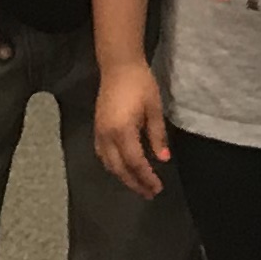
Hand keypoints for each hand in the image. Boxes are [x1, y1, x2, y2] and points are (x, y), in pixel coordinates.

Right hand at [92, 59, 170, 197]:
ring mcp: (99, 132)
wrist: (118, 66)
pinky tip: (123, 169)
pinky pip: (102, 155)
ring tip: (138, 185)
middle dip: (135, 183)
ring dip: (123, 177)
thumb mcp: (154, 109)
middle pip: (120, 168)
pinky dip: (113, 166)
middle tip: (149, 193)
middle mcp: (107, 135)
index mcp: (123, 131)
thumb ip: (157, 136)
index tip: (157, 187)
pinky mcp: (97, 128)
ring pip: (109, 164)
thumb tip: (163, 159)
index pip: (135, 162)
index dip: (146, 177)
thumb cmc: (140, 84)